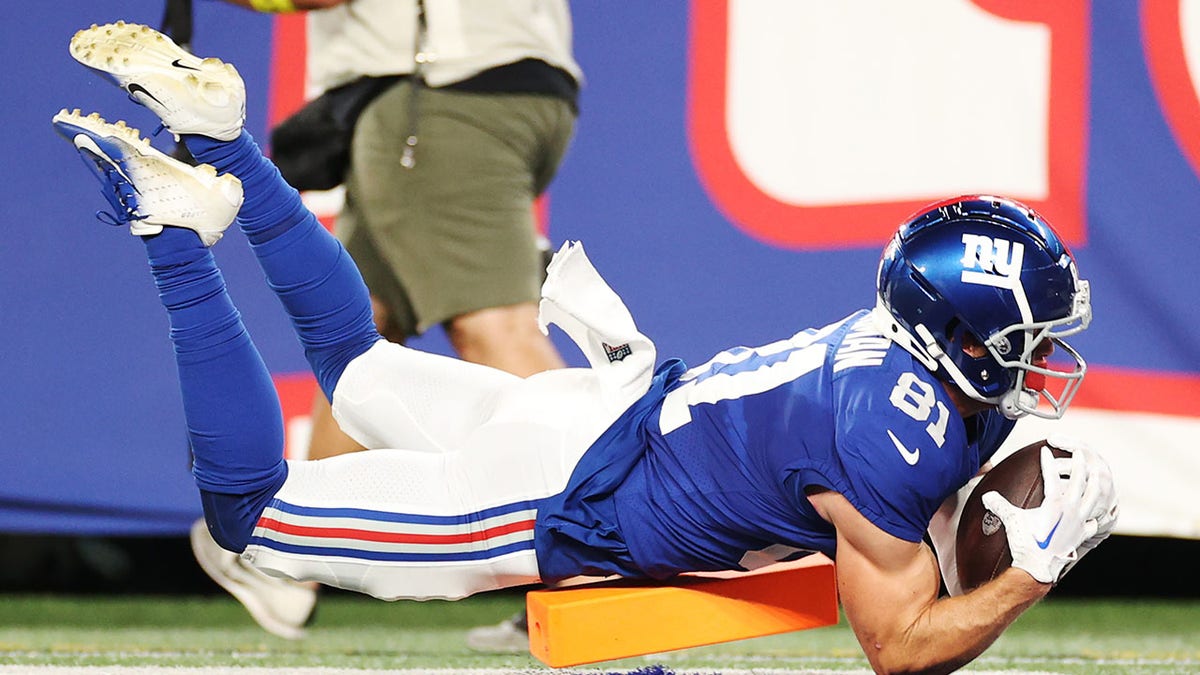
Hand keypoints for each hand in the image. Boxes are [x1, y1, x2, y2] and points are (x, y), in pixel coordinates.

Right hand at [981, 444, 1113, 583]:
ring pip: (1094, 497)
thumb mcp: (1011, 520)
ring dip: (1095, 483)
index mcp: (1055, 503)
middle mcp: (1071, 509)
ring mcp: (1080, 521)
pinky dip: (1096, 516)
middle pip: (1080, 480)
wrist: (1039, 567)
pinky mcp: (1083, 534)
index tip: (1045, 450)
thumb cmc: (1025, 542)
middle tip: (1080, 452)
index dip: (1047, 461)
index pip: (1051, 475)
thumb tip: (986, 496)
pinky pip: (1094, 522)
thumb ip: (999, 505)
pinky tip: (1094, 514)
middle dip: (1079, 463)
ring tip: (1098, 472)